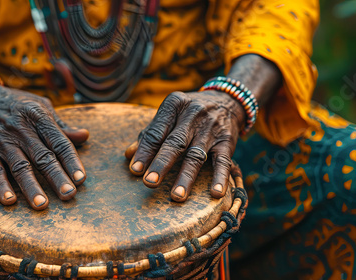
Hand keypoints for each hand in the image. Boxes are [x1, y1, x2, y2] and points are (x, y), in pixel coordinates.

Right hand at [0, 82, 88, 209]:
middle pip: (42, 157)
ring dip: (31, 187)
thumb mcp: (42, 107)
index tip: (81, 179)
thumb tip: (85, 136)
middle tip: (68, 195)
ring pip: (20, 167)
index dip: (71, 160)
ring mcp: (3, 142)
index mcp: (39, 117)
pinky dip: (1, 186)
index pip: (58, 141)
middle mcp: (21, 130)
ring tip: (42, 205)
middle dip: (56, 176)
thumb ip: (62, 126)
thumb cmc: (20, 106)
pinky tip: (9, 201)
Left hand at [125, 91, 244, 201]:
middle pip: (175, 143)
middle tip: (150, 183)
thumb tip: (128, 155)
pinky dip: (220, 177)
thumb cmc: (188, 113)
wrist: (227, 100)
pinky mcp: (227, 140)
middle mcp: (193, 114)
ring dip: (186, 177)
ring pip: (196, 155)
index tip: (135, 170)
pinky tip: (215, 193)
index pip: (156, 131)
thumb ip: (150, 134)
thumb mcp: (170, 115)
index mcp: (174, 104)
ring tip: (176, 196)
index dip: (145, 151)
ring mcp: (211, 128)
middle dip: (161, 164)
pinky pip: (223, 161)